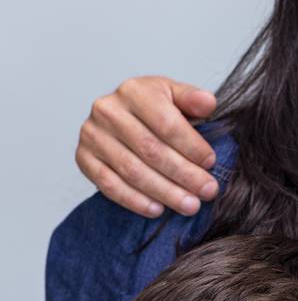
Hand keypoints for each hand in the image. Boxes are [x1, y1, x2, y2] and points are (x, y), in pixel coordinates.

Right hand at [76, 77, 219, 216]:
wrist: (122, 117)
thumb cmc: (154, 108)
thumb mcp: (175, 96)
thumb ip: (192, 99)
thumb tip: (209, 103)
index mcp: (133, 91)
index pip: (166, 123)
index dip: (191, 146)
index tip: (211, 163)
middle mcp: (107, 110)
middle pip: (150, 149)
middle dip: (184, 174)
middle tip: (207, 191)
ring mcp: (92, 135)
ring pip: (132, 170)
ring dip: (164, 192)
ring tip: (190, 205)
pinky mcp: (83, 158)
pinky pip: (109, 185)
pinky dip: (134, 200)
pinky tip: (157, 209)